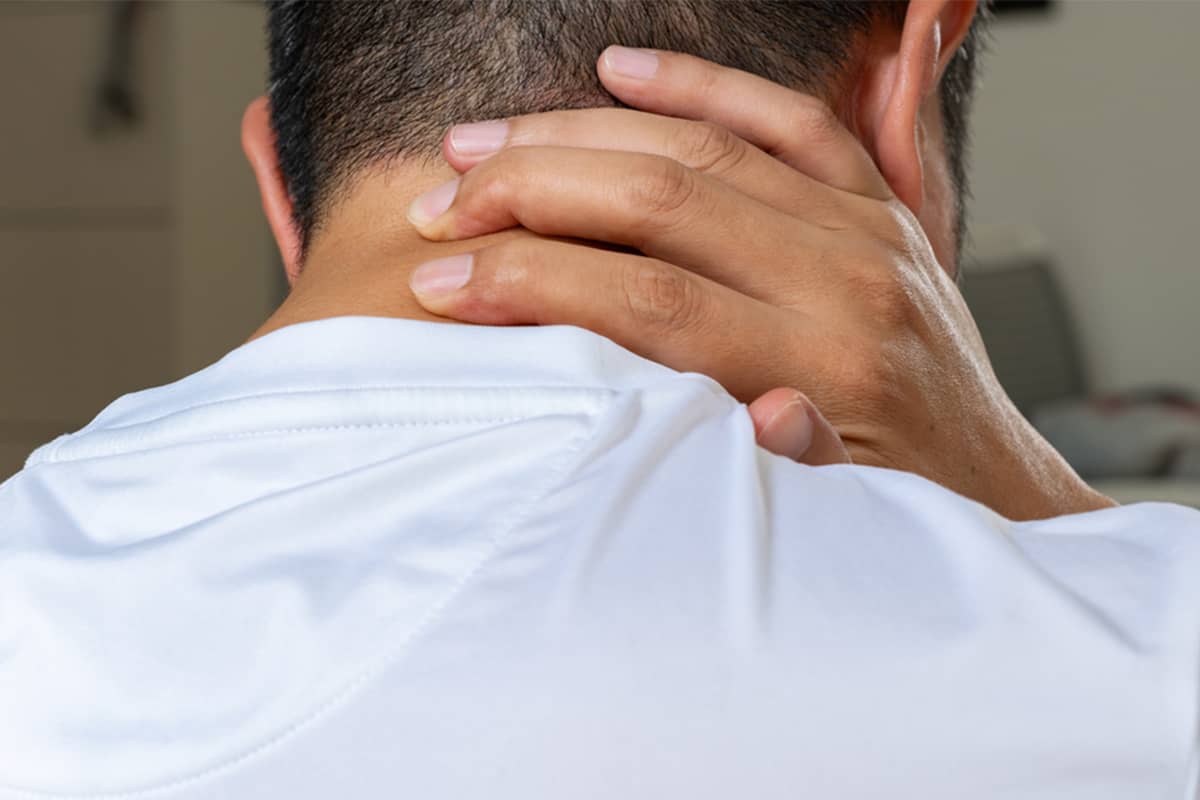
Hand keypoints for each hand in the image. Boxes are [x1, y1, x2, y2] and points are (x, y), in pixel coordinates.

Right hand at [406, 48, 1112, 519]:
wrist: (989, 478)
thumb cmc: (899, 499)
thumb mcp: (842, 515)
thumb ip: (793, 466)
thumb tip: (764, 414)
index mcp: (823, 366)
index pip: (645, 301)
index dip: (530, 278)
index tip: (444, 279)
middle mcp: (844, 281)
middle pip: (658, 205)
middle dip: (531, 193)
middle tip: (442, 205)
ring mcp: (863, 228)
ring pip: (700, 148)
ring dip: (577, 135)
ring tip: (483, 145)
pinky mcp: (876, 202)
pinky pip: (787, 117)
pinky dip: (699, 84)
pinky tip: (621, 68)